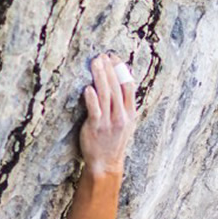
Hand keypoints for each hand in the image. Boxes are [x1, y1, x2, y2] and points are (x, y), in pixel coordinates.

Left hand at [79, 51, 137, 178]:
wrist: (106, 163)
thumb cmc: (112, 141)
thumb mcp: (124, 123)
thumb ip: (122, 105)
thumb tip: (117, 83)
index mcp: (129, 113)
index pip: (128, 86)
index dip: (122, 69)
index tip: (114, 57)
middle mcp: (121, 116)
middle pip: (116, 87)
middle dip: (109, 69)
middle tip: (102, 55)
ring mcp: (109, 122)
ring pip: (106, 94)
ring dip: (100, 76)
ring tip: (95, 63)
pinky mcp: (96, 127)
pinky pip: (95, 110)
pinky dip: (91, 98)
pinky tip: (87, 88)